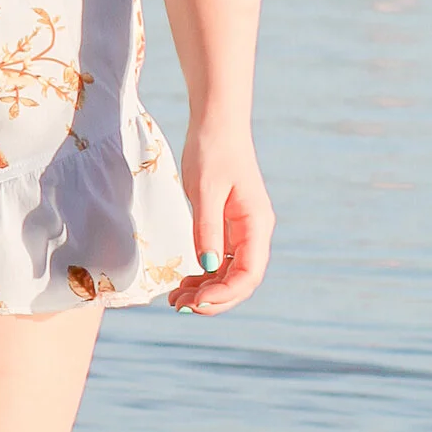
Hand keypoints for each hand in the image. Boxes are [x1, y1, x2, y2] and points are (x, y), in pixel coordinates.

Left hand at [169, 116, 272, 311]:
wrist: (216, 124)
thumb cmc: (212, 152)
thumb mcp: (205, 190)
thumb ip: (206, 229)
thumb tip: (208, 266)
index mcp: (256, 224)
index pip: (249, 274)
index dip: (225, 295)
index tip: (195, 302)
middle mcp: (254, 232)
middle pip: (240, 281)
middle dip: (213, 299)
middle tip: (179, 306)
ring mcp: (241, 231)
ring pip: (228, 274)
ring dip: (205, 290)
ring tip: (175, 299)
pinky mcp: (227, 227)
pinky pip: (218, 260)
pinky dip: (202, 275)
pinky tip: (182, 282)